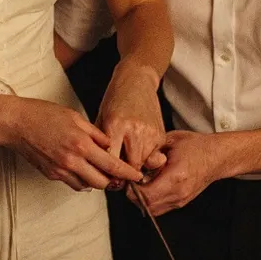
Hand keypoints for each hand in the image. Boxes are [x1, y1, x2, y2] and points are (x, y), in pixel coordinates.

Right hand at [0, 96, 146, 191]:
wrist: (15, 123)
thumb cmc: (44, 114)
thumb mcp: (75, 117)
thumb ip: (95, 134)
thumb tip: (111, 145)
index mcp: (81, 144)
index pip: (112, 165)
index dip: (128, 173)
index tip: (137, 176)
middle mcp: (72, 161)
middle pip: (102, 182)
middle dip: (113, 180)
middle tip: (119, 174)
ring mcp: (60, 170)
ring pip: (88, 186)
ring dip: (97, 180)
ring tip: (100, 169)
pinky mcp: (51, 174)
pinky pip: (73, 183)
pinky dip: (82, 179)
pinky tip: (83, 168)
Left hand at [96, 58, 166, 177]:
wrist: (137, 81)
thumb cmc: (115, 99)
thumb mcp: (101, 119)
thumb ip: (101, 144)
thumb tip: (100, 168)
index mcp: (115, 126)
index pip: (112, 161)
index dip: (108, 174)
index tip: (106, 179)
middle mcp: (134, 130)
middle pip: (130, 167)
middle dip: (123, 174)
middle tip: (116, 174)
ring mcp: (150, 132)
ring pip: (143, 164)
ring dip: (135, 166)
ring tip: (127, 160)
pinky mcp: (160, 134)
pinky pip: (153, 156)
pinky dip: (146, 158)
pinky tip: (138, 149)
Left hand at [128, 130, 223, 215]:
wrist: (217, 157)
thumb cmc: (196, 146)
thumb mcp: (170, 140)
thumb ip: (151, 149)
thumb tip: (133, 156)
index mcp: (176, 176)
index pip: (145, 194)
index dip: (131, 188)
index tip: (129, 177)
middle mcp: (179, 192)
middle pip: (146, 205)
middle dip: (134, 194)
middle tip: (131, 180)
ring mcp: (181, 200)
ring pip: (152, 209)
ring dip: (141, 199)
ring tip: (140, 183)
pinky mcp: (181, 202)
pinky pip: (160, 208)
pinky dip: (151, 201)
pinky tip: (150, 187)